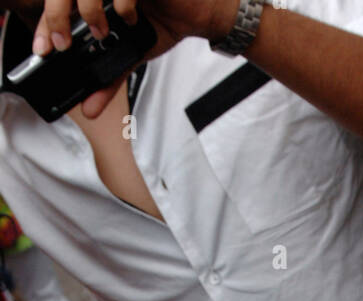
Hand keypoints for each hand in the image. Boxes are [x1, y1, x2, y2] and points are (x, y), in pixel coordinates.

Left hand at [31, 0, 236, 116]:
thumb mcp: (131, 54)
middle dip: (55, 15)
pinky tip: (129, 18)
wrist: (201, 12)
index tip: (42, 50)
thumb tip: (89, 109)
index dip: (44, 24)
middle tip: (61, 44)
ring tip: (100, 32)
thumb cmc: (166, 22)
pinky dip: (120, 3)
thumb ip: (108, 77)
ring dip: (87, 10)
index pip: (60, 4)